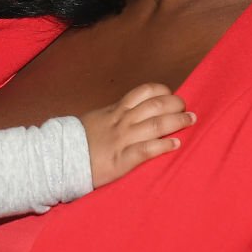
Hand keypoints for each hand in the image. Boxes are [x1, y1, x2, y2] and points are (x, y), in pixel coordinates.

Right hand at [80, 83, 195, 186]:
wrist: (60, 158)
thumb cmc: (79, 140)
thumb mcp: (97, 118)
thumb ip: (115, 113)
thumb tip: (131, 110)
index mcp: (116, 110)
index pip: (143, 92)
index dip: (162, 91)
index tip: (172, 95)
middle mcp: (122, 121)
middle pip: (156, 106)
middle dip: (176, 104)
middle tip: (188, 109)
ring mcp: (123, 140)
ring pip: (156, 125)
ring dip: (177, 121)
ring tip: (190, 120)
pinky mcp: (122, 160)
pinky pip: (147, 150)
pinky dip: (164, 146)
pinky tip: (176, 144)